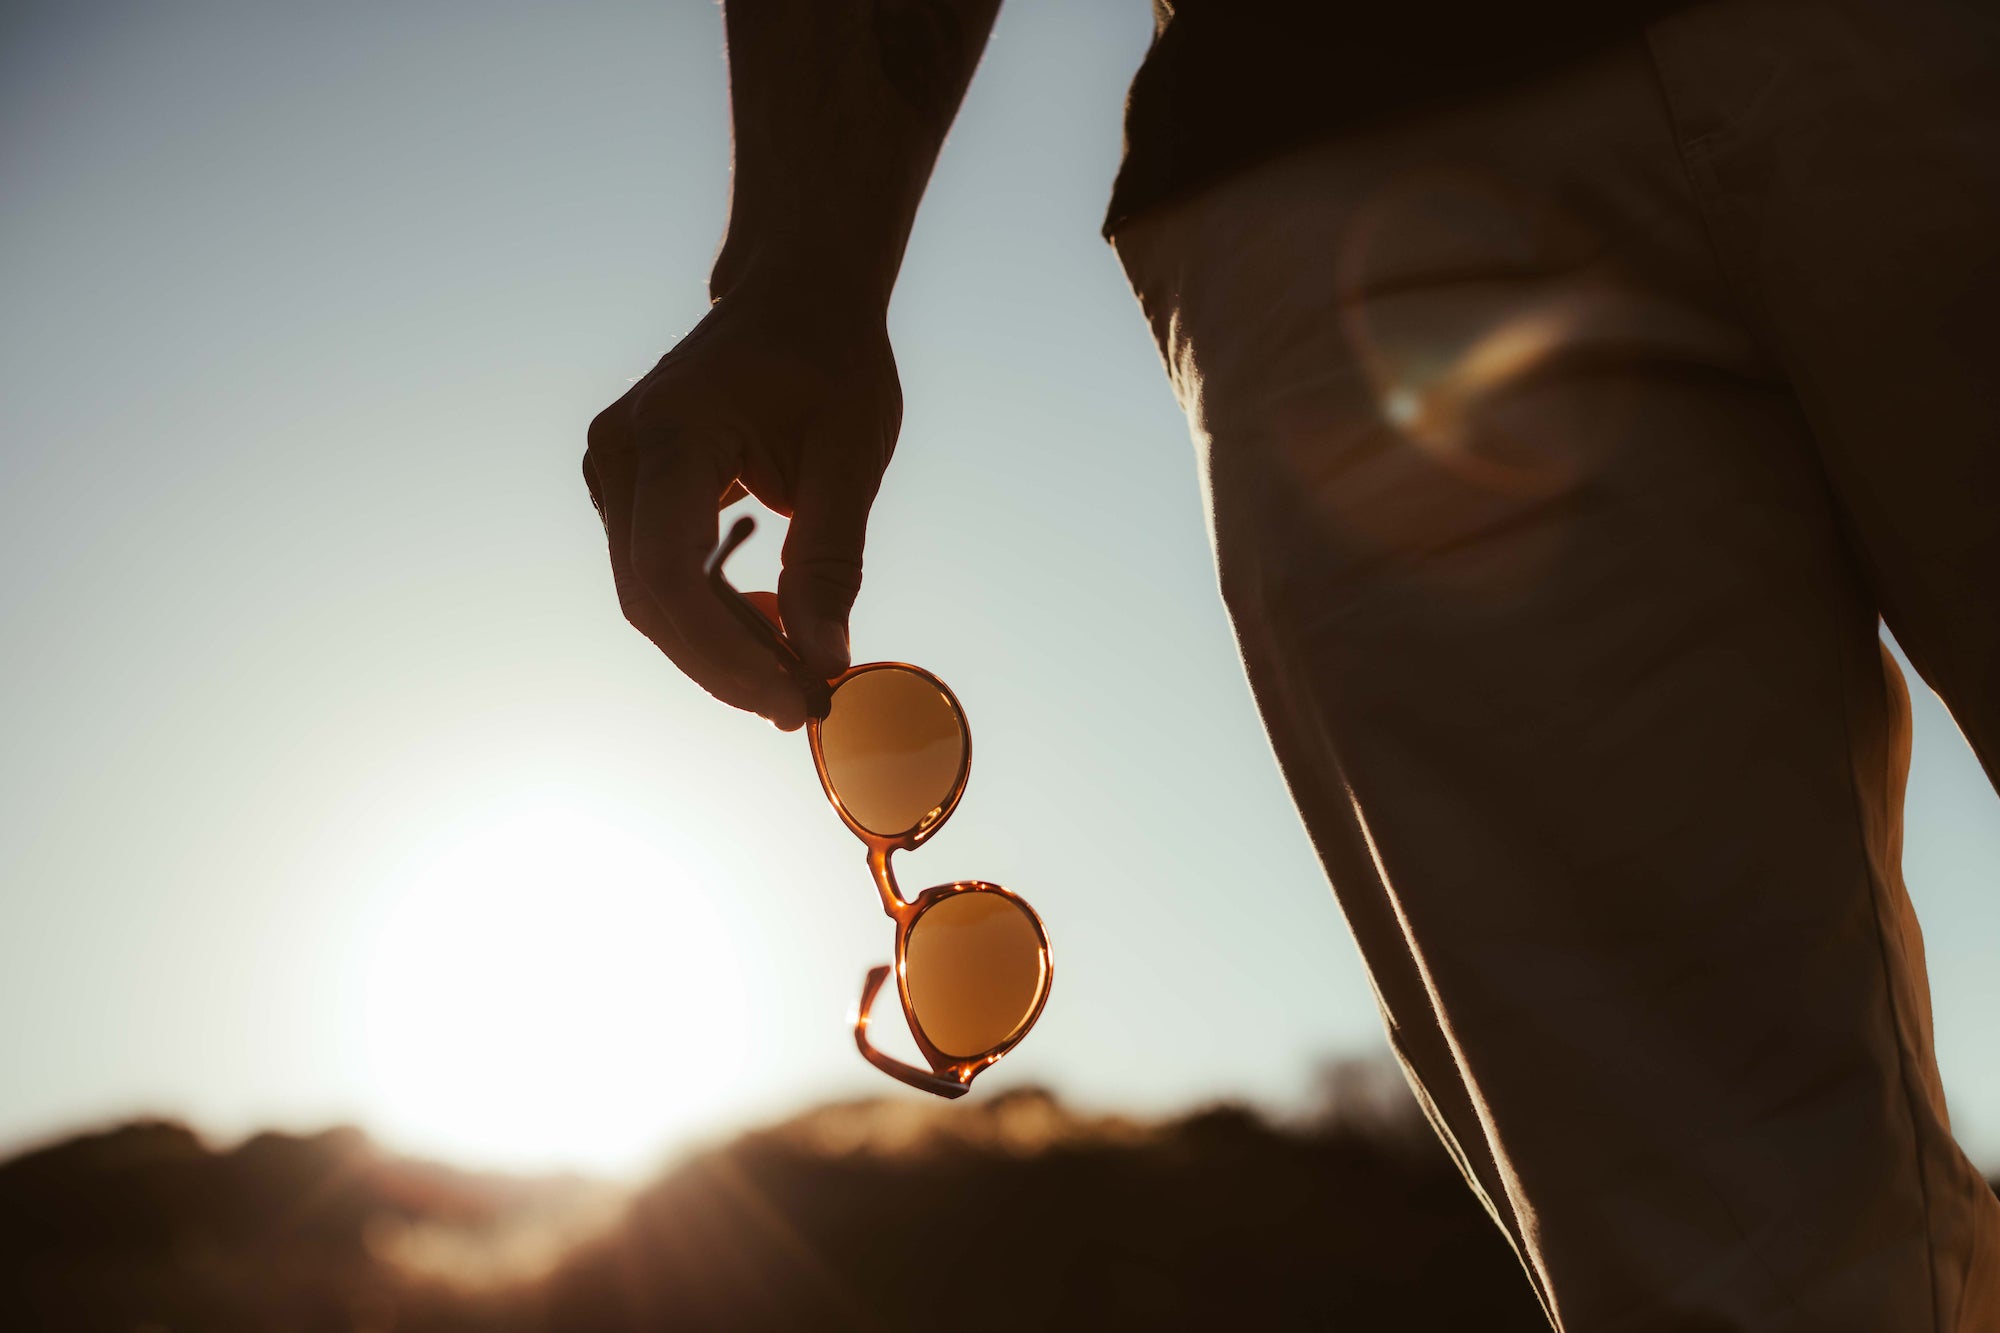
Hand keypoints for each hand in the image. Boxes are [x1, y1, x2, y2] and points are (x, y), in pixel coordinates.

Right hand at [584, 281, 900, 729]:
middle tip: (802, 706)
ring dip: (719, 651)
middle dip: (727, 667)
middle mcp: (619, 453)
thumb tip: (825, 662)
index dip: (728, 653)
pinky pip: (657, 576)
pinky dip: (710, 617)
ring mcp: (612, 473)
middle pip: (652, 599)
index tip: (796, 696)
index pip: (671, 573)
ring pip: (650, 599)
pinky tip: (768, 632)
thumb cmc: (829, 361)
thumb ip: (829, 563)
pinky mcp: (626, 491)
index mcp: (670, 431)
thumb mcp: (848, 458)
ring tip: (796, 675)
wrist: (796, 296)